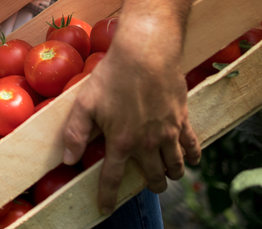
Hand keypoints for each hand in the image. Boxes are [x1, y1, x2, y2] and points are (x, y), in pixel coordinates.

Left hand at [61, 12, 200, 215]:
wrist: (146, 53)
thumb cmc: (112, 75)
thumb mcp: (84, 103)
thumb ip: (75, 133)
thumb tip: (68, 159)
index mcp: (121, 141)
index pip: (113, 178)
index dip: (108, 196)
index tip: (105, 208)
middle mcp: (147, 143)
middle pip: (153, 177)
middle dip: (150, 185)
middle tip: (148, 185)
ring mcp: (168, 132)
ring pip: (176, 166)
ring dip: (171, 174)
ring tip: (166, 174)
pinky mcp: (183, 118)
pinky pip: (193, 146)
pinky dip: (193, 157)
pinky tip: (190, 159)